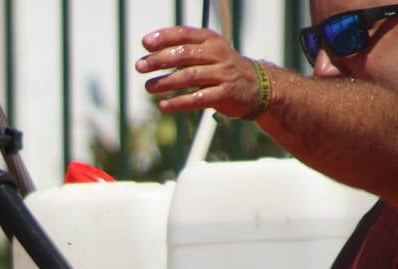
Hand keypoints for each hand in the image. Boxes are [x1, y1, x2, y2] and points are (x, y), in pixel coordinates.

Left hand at [135, 26, 263, 118]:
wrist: (257, 86)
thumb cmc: (223, 69)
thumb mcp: (208, 53)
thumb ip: (184, 51)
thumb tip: (149, 54)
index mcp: (211, 40)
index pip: (185, 34)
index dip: (164, 37)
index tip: (145, 43)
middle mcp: (217, 54)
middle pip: (184, 54)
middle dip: (159, 60)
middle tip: (140, 66)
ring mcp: (222, 74)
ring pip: (189, 76)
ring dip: (166, 82)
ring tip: (148, 87)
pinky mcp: (225, 94)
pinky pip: (199, 98)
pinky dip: (179, 102)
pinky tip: (163, 106)